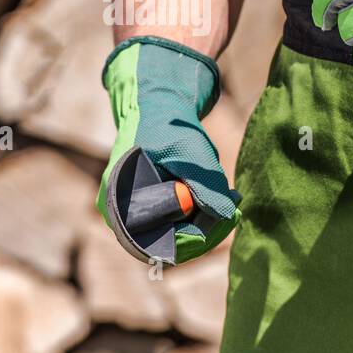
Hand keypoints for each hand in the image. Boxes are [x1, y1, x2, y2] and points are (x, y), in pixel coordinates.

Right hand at [96, 37, 238, 263]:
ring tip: (229, 196)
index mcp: (117, 202)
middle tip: (234, 207)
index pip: (156, 243)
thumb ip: (206, 185)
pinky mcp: (150, 212)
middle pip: (167, 244)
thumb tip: (226, 215)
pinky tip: (219, 197)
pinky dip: (200, 215)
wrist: (156, 108)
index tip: (227, 219)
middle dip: (205, 228)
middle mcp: (119, 216)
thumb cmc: (166, 127)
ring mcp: (133, 216)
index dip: (194, 238)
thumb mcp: (189, 152)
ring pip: (176, 236)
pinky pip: (177, 226)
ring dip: (205, 221)